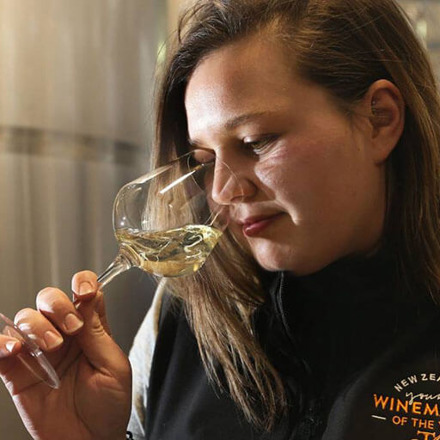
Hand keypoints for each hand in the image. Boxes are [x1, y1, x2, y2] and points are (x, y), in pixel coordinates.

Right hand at [0, 271, 130, 439]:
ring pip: (26, 318)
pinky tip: (15, 350)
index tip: (83, 291)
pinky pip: (1, 348)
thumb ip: (98, 333)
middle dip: (58, 305)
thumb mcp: (113, 367)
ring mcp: (39, 351)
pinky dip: (2, 342)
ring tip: (51, 348)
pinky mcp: (18, 371)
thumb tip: (90, 298)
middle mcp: (64, 335)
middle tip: (71, 327)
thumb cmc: (109, 406)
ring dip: (36, 326)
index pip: (84, 293)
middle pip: (51, 299)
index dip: (83, 283)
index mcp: (91, 329)